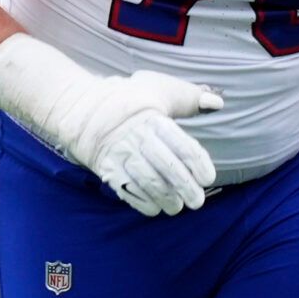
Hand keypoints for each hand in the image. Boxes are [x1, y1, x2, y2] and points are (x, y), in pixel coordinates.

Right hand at [76, 71, 223, 215]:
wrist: (81, 108)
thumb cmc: (127, 99)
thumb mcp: (158, 89)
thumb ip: (190, 98)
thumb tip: (217, 102)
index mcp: (154, 120)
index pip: (182, 145)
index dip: (197, 164)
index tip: (208, 178)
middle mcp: (138, 138)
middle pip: (167, 168)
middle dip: (185, 187)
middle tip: (198, 201)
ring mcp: (120, 155)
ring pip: (148, 182)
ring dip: (166, 199)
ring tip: (176, 208)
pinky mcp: (106, 168)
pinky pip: (126, 190)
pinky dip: (142, 202)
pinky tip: (154, 208)